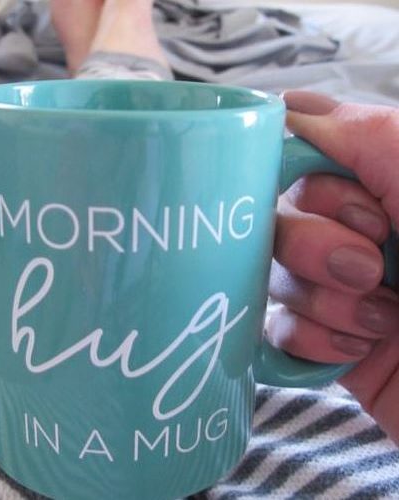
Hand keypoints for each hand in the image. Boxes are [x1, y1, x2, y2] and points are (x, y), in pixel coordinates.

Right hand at [269, 90, 398, 443]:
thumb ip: (362, 134)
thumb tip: (289, 106)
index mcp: (381, 195)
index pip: (301, 175)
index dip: (320, 196)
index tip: (370, 216)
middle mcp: (353, 238)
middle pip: (277, 227)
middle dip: (317, 250)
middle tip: (373, 270)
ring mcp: (336, 292)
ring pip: (275, 279)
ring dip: (326, 302)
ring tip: (384, 321)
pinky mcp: (325, 342)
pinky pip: (277, 329)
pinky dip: (312, 341)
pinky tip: (357, 351)